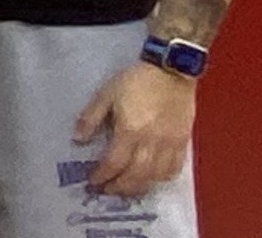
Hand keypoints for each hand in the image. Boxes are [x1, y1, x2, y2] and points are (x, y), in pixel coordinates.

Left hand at [74, 61, 196, 198]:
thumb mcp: (106, 94)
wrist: (171, 71)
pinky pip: (175, 168)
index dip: (102, 176)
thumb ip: (91, 118)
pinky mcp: (183, 142)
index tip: (93, 181)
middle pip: (135, 175)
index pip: (114, 163)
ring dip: (140, 187)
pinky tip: (152, 178)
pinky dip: (161, 178)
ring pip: (156, 176)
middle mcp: (151, 142)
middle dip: (119, 187)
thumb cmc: (136, 81)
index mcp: (130, 130)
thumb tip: (78, 140)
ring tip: (126, 190)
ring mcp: (170, 144)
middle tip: (107, 191)